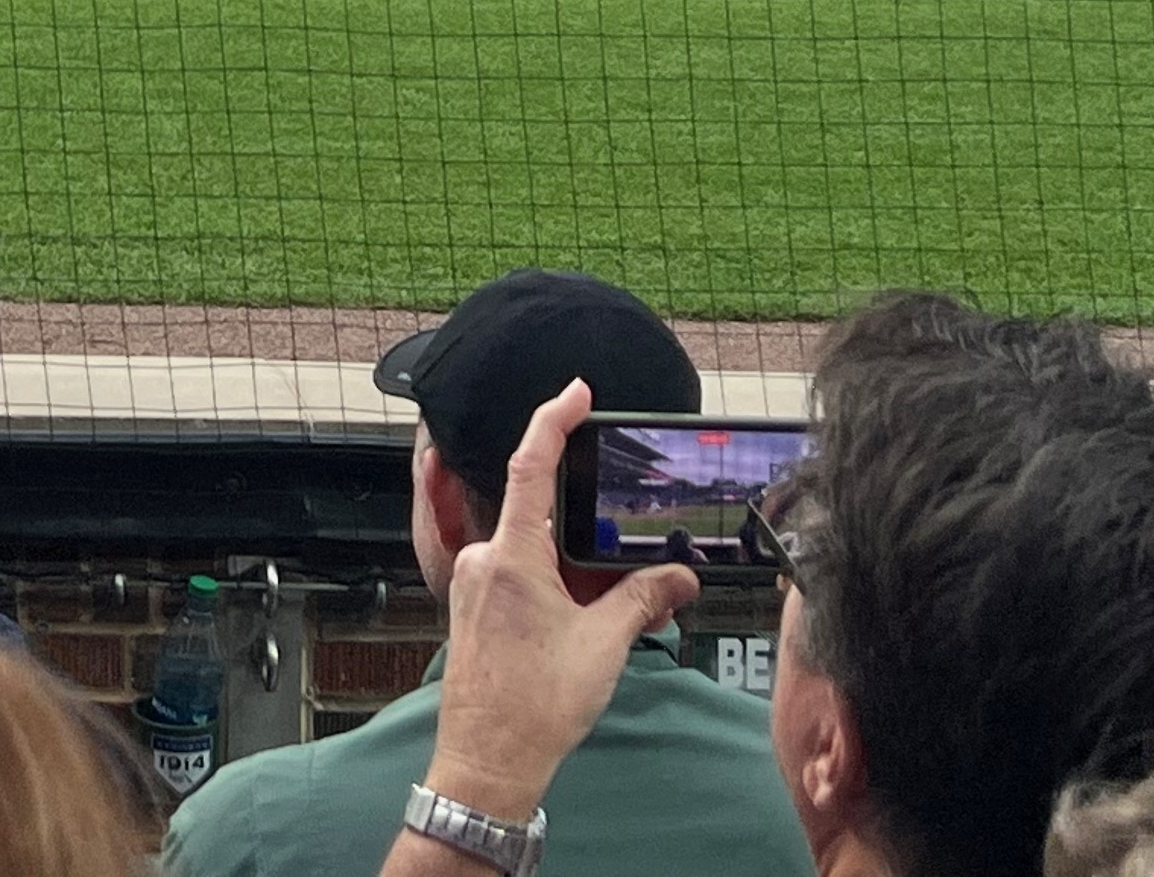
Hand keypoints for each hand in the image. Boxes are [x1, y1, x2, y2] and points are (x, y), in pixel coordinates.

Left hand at [421, 379, 698, 823]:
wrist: (488, 762)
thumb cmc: (534, 706)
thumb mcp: (604, 644)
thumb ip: (643, 599)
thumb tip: (680, 576)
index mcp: (511, 556)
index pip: (531, 466)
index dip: (553, 419)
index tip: (575, 391)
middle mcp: (484, 560)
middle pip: (536, 512)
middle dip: (581, 525)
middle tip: (622, 546)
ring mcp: (473, 584)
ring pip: (529, 550)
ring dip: (568, 565)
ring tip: (601, 610)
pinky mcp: (473, 609)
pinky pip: (516, 575)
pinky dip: (551, 584)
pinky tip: (576, 622)